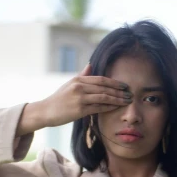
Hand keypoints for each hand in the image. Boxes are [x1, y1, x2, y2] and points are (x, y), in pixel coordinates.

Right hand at [17, 64, 131, 132]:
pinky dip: (109, 107)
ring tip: (127, 101)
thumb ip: (82, 75)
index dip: (114, 82)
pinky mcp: (79, 110)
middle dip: (119, 90)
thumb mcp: (69, 84)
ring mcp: (80, 98)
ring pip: (103, 97)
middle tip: (130, 93)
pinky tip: (116, 107)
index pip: (101, 79)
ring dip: (117, 99)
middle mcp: (79, 86)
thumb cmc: (59, 99)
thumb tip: (90, 65)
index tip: (125, 85)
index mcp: (78, 79)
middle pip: (104, 87)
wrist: (46, 111)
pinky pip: (98, 107)